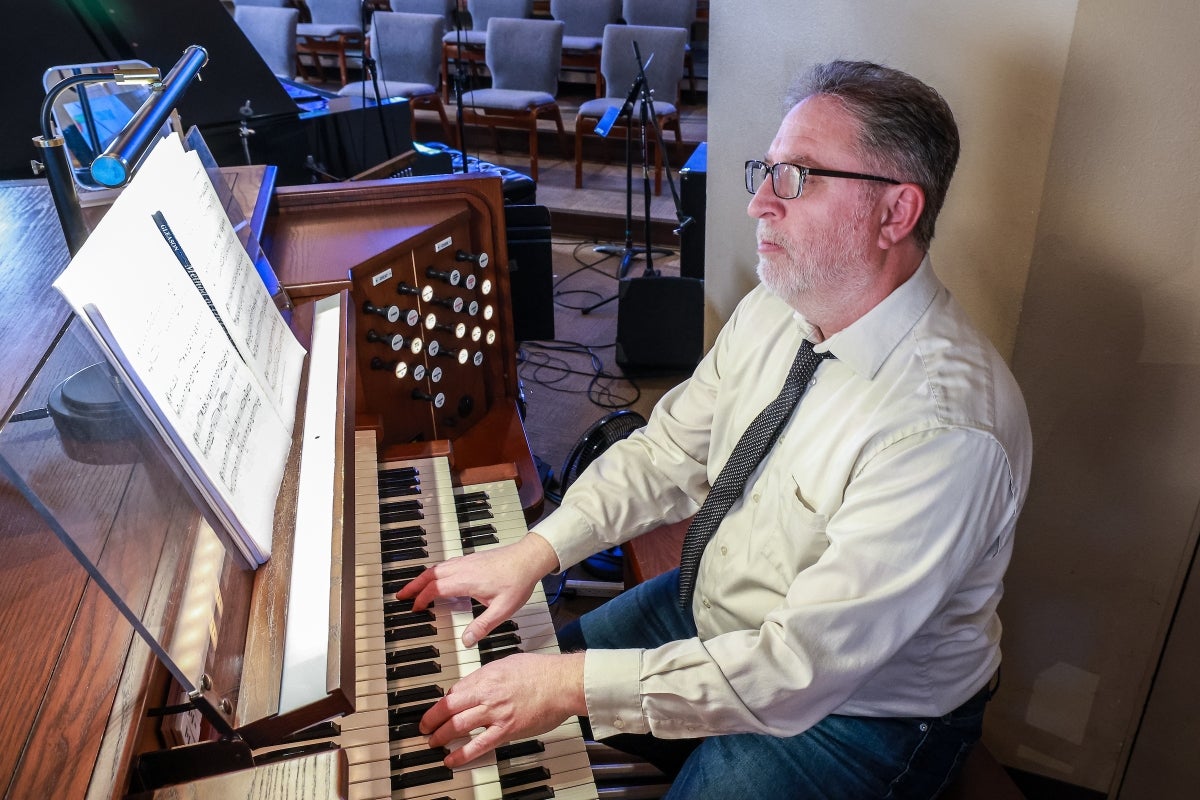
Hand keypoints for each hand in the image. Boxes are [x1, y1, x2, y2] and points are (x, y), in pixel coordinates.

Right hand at [396, 532, 559, 647]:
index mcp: (467, 580)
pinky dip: (435, 572)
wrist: (530, 557)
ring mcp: (467, 561)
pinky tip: (438, 578)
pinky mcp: (473, 559)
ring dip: (423, 577)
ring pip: (437, 567)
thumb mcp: (503, 609)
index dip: (422, 599)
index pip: (436, 588)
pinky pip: (446, 564)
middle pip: (430, 574)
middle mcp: (463, 567)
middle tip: (400, 595)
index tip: (416, 609)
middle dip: (413, 585)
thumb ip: (483, 625)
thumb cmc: (519, 580)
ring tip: (414, 588)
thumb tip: (466, 640)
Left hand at [420, 652, 586, 766]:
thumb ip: (490, 674)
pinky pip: (478, 745)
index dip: (445, 702)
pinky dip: (461, 754)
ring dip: (440, 736)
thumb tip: (477, 683)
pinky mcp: (506, 730)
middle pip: (448, 707)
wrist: (562, 682)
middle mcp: (486, 693)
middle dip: (431, 719)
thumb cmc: (542, 671)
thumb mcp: (508, 663)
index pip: (455, 690)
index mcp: (486, 674)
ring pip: (457, 725)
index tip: (443, 709)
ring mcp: (495, 713)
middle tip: (425, 727)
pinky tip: (451, 760)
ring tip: (433, 743)